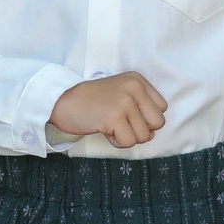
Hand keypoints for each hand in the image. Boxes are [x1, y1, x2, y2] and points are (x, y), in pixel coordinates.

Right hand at [50, 72, 167, 148]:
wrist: (62, 101)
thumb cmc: (91, 101)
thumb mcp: (119, 94)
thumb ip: (139, 110)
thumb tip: (152, 134)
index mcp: (137, 80)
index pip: (162, 108)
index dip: (146, 118)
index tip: (127, 115)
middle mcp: (134, 88)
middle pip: (158, 122)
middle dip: (141, 129)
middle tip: (121, 124)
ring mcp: (124, 102)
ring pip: (144, 136)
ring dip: (127, 137)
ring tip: (110, 125)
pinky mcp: (114, 117)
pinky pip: (128, 142)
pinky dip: (116, 143)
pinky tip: (104, 131)